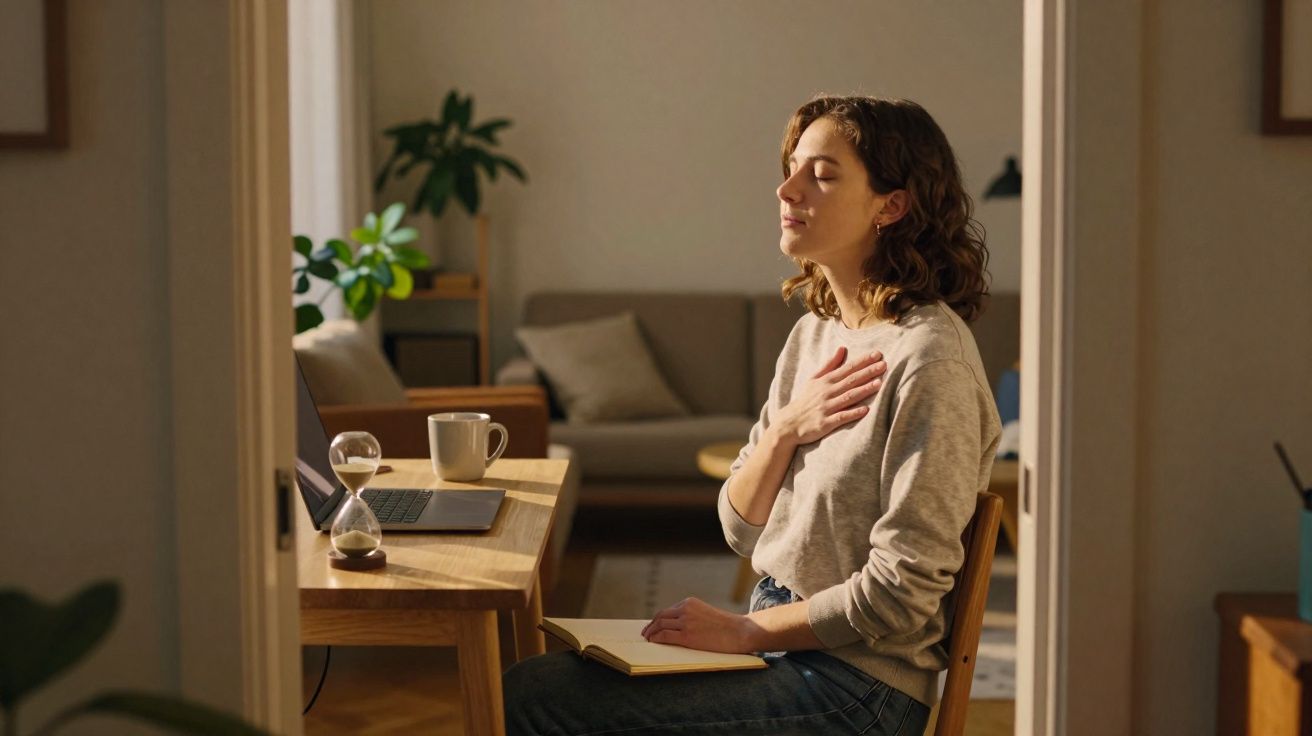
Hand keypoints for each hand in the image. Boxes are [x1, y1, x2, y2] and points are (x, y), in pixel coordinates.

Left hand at [640, 597, 755, 653]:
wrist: (740, 631)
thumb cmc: (726, 626)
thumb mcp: (705, 613)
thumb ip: (690, 616)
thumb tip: (674, 626)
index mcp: (690, 602)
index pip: (667, 611)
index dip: (657, 620)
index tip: (652, 627)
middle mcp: (685, 609)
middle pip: (660, 616)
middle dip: (650, 626)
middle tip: (645, 634)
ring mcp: (686, 622)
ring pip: (660, 625)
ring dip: (651, 633)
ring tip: (648, 640)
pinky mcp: (687, 636)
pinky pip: (665, 636)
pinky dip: (656, 639)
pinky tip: (654, 643)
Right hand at [772, 346, 885, 446]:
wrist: (788, 424)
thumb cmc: (805, 401)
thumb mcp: (814, 380)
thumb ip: (829, 365)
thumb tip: (842, 348)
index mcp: (825, 381)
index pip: (847, 368)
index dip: (863, 361)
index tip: (878, 354)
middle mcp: (826, 392)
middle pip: (850, 380)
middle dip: (867, 372)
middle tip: (883, 364)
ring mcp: (826, 408)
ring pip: (847, 397)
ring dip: (863, 390)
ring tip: (879, 383)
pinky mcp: (825, 423)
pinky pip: (841, 417)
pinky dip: (853, 413)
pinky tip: (865, 410)